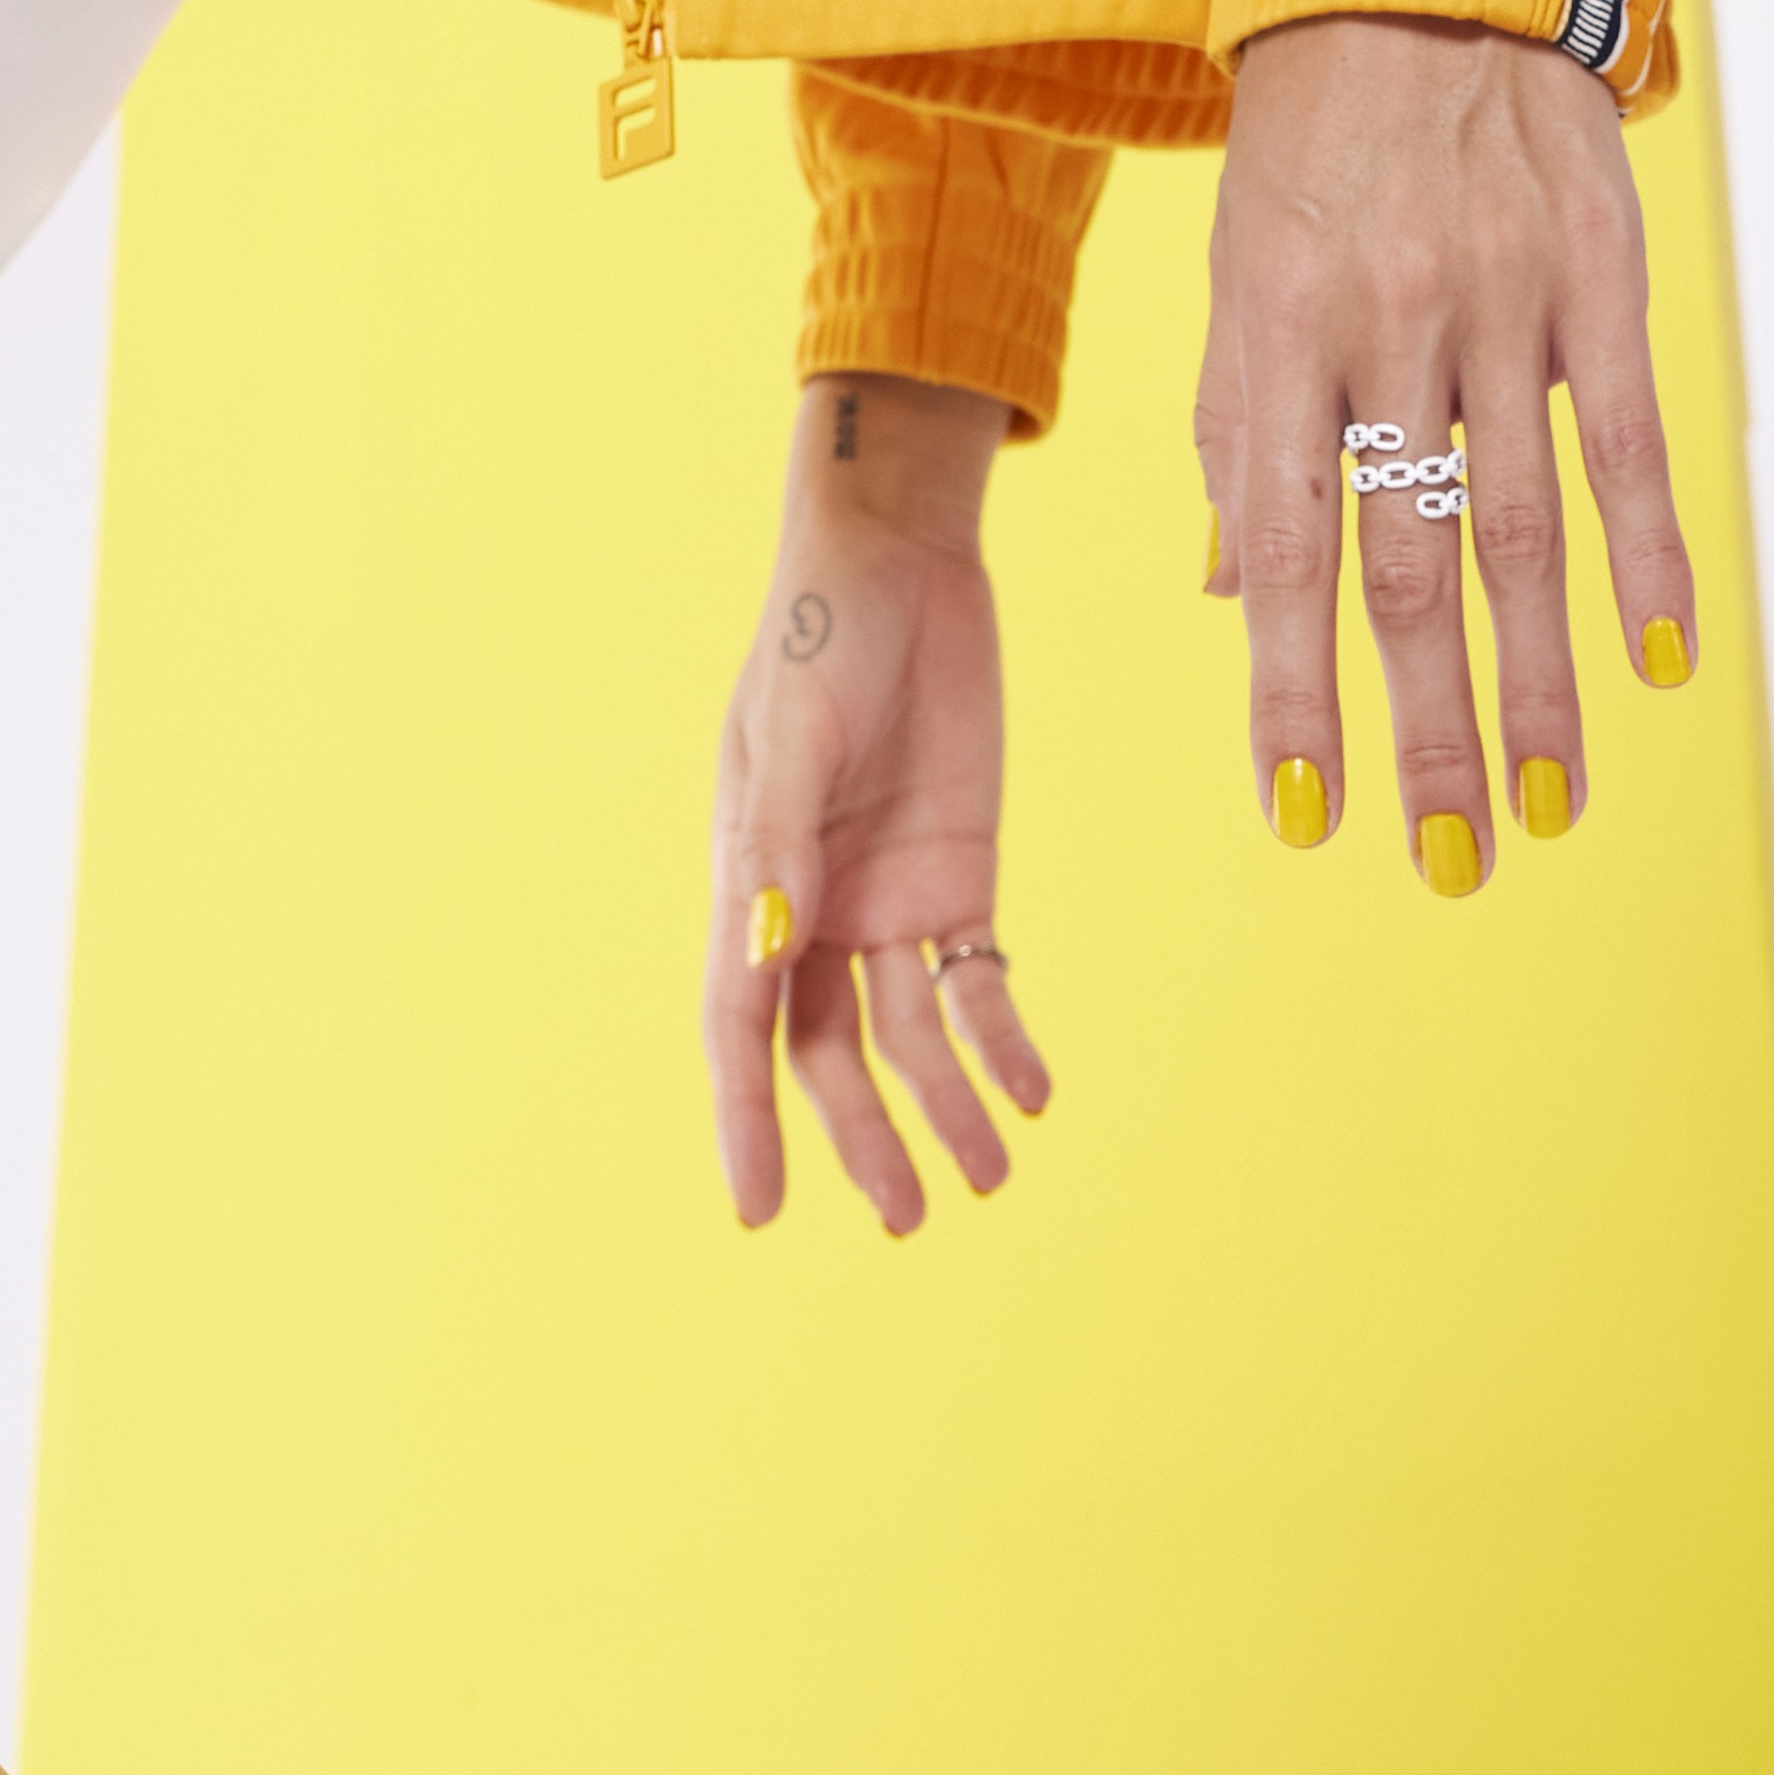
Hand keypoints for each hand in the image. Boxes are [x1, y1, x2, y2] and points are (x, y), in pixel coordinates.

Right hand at [704, 374, 1051, 1236]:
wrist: (898, 558)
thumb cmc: (816, 633)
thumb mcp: (790, 730)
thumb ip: (777, 844)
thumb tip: (765, 954)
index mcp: (750, 883)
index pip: (739, 1026)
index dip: (746, 1120)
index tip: (758, 1209)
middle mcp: (813, 910)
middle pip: (830, 1052)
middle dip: (862, 1136)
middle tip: (906, 1216)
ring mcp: (886, 898)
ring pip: (909, 1035)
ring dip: (945, 1105)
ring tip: (990, 1175)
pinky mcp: (958, 876)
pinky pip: (977, 982)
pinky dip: (1004, 1038)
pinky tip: (1034, 1091)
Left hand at [1195, 12, 1693, 879]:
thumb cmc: (1309, 148)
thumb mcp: (1236, 279)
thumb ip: (1239, 437)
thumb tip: (1238, 597)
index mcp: (1275, 340)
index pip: (1287, 551)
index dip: (1296, 691)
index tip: (1306, 812)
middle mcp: (1385, 330)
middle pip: (1408, 567)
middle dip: (1425, 732)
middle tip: (1448, 862)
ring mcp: (1499, 304)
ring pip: (1523, 531)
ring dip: (1542, 683)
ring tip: (1549, 806)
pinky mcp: (1599, 277)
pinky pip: (1626, 441)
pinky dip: (1649, 560)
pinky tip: (1659, 663)